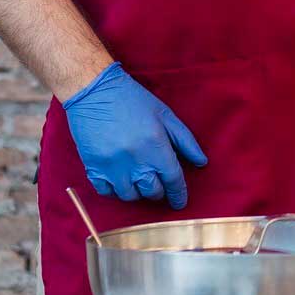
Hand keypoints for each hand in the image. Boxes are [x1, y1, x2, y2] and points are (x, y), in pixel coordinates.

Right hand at [62, 63, 207, 208]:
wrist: (94, 91)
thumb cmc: (133, 100)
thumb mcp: (165, 115)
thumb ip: (185, 140)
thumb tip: (201, 162)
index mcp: (155, 145)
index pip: (172, 179)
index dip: (179, 194)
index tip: (180, 203)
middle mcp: (134, 160)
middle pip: (152, 191)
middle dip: (159, 191)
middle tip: (159, 184)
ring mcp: (112, 166)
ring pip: (129, 195)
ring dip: (138, 192)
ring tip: (140, 181)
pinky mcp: (93, 168)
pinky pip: (106, 192)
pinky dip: (116, 191)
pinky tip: (121, 180)